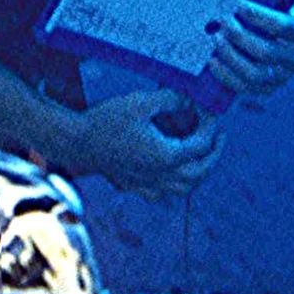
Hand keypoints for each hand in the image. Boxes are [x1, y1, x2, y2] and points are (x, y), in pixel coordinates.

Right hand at [70, 85, 222, 198]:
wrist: (76, 141)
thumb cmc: (107, 120)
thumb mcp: (141, 102)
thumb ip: (171, 99)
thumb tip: (190, 99)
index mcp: (166, 155)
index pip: (201, 144)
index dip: (210, 125)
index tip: (208, 110)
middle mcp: (160, 175)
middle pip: (200, 172)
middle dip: (214, 155)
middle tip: (218, 137)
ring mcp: (146, 184)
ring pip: (184, 189)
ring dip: (198, 174)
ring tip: (201, 158)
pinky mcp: (132, 186)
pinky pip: (160, 194)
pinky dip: (172, 186)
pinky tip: (169, 174)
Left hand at [210, 0, 293, 94]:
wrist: (276, 28)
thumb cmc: (274, 1)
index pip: (286, 28)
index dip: (261, 17)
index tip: (238, 5)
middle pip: (268, 52)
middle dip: (241, 37)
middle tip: (221, 21)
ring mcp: (281, 75)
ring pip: (256, 74)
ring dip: (232, 58)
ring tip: (214, 39)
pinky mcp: (266, 87)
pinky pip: (246, 88)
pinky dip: (227, 77)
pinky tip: (212, 61)